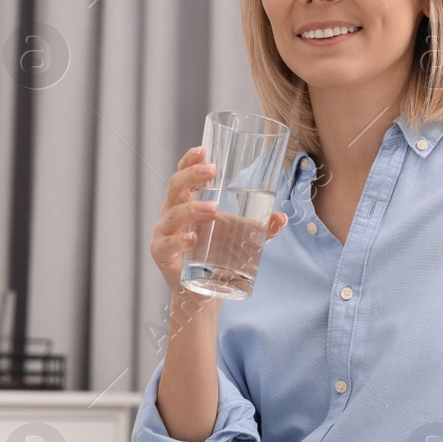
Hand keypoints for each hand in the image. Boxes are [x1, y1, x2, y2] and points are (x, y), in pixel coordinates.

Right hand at [151, 145, 286, 295]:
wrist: (201, 291)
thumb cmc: (215, 255)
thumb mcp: (240, 237)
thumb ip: (261, 228)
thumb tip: (281, 218)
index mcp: (186, 202)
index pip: (183, 174)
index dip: (189, 160)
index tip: (203, 149)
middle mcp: (171, 213)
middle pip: (175, 187)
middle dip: (192, 176)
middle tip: (212, 170)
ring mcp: (164, 232)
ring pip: (173, 214)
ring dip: (193, 209)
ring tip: (213, 208)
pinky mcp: (161, 253)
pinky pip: (167, 243)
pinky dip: (180, 240)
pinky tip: (193, 238)